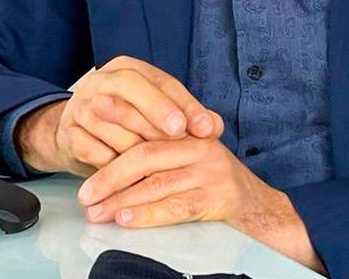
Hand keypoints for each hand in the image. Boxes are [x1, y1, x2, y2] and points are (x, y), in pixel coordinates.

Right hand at [15, 56, 223, 175]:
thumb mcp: (155, 113)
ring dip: (136, 142)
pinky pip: (92, 148)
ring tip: (158, 161)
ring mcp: (80, 106)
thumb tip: (215, 126)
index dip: (184, 103)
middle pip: (130, 88)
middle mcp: (101, 81)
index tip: (204, 127)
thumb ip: (187, 117)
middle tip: (180, 135)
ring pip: (110, 119)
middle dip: (158, 112)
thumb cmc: (125, 124)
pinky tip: (130, 175)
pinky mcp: (68, 134)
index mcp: (126, 68)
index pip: (159, 80)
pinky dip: (112, 162)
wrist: (75, 136)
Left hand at [75, 137, 324, 272]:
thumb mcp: (191, 161)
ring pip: (158, 183)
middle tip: (85, 194)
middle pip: (146, 155)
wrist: (263, 210)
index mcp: (191, 133)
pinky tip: (127, 220)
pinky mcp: (219, 197)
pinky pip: (177, 206)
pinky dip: (148, 214)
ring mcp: (212, 171)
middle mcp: (202, 146)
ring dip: (122, 199)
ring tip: (97, 212)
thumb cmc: (218, 187)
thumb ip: (161, 155)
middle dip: (110, 174)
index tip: (87, 132)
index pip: (147, 128)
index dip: (116, 129)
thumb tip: (110, 162)